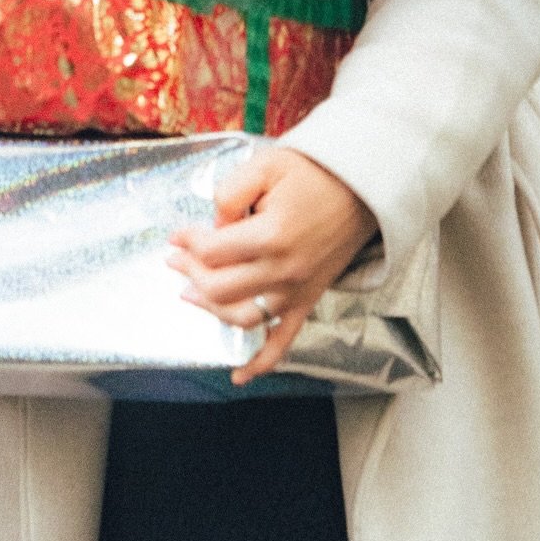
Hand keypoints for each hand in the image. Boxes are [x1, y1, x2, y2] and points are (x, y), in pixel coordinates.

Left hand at [166, 146, 376, 385]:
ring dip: (210, 309)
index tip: (178, 234)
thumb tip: (213, 226)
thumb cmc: (313, 174)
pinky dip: (260, 363)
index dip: (187, 241)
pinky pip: (283, 342)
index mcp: (272, 235)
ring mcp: (297, 290)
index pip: (212, 251)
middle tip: (176, 258)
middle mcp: (284, 270)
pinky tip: (238, 375)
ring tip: (189, 292)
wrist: (363, 189)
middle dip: (190, 273)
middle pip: (219, 288)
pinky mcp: (308, 301)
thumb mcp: (266, 165)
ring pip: (242, 318)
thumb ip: (230, 193)